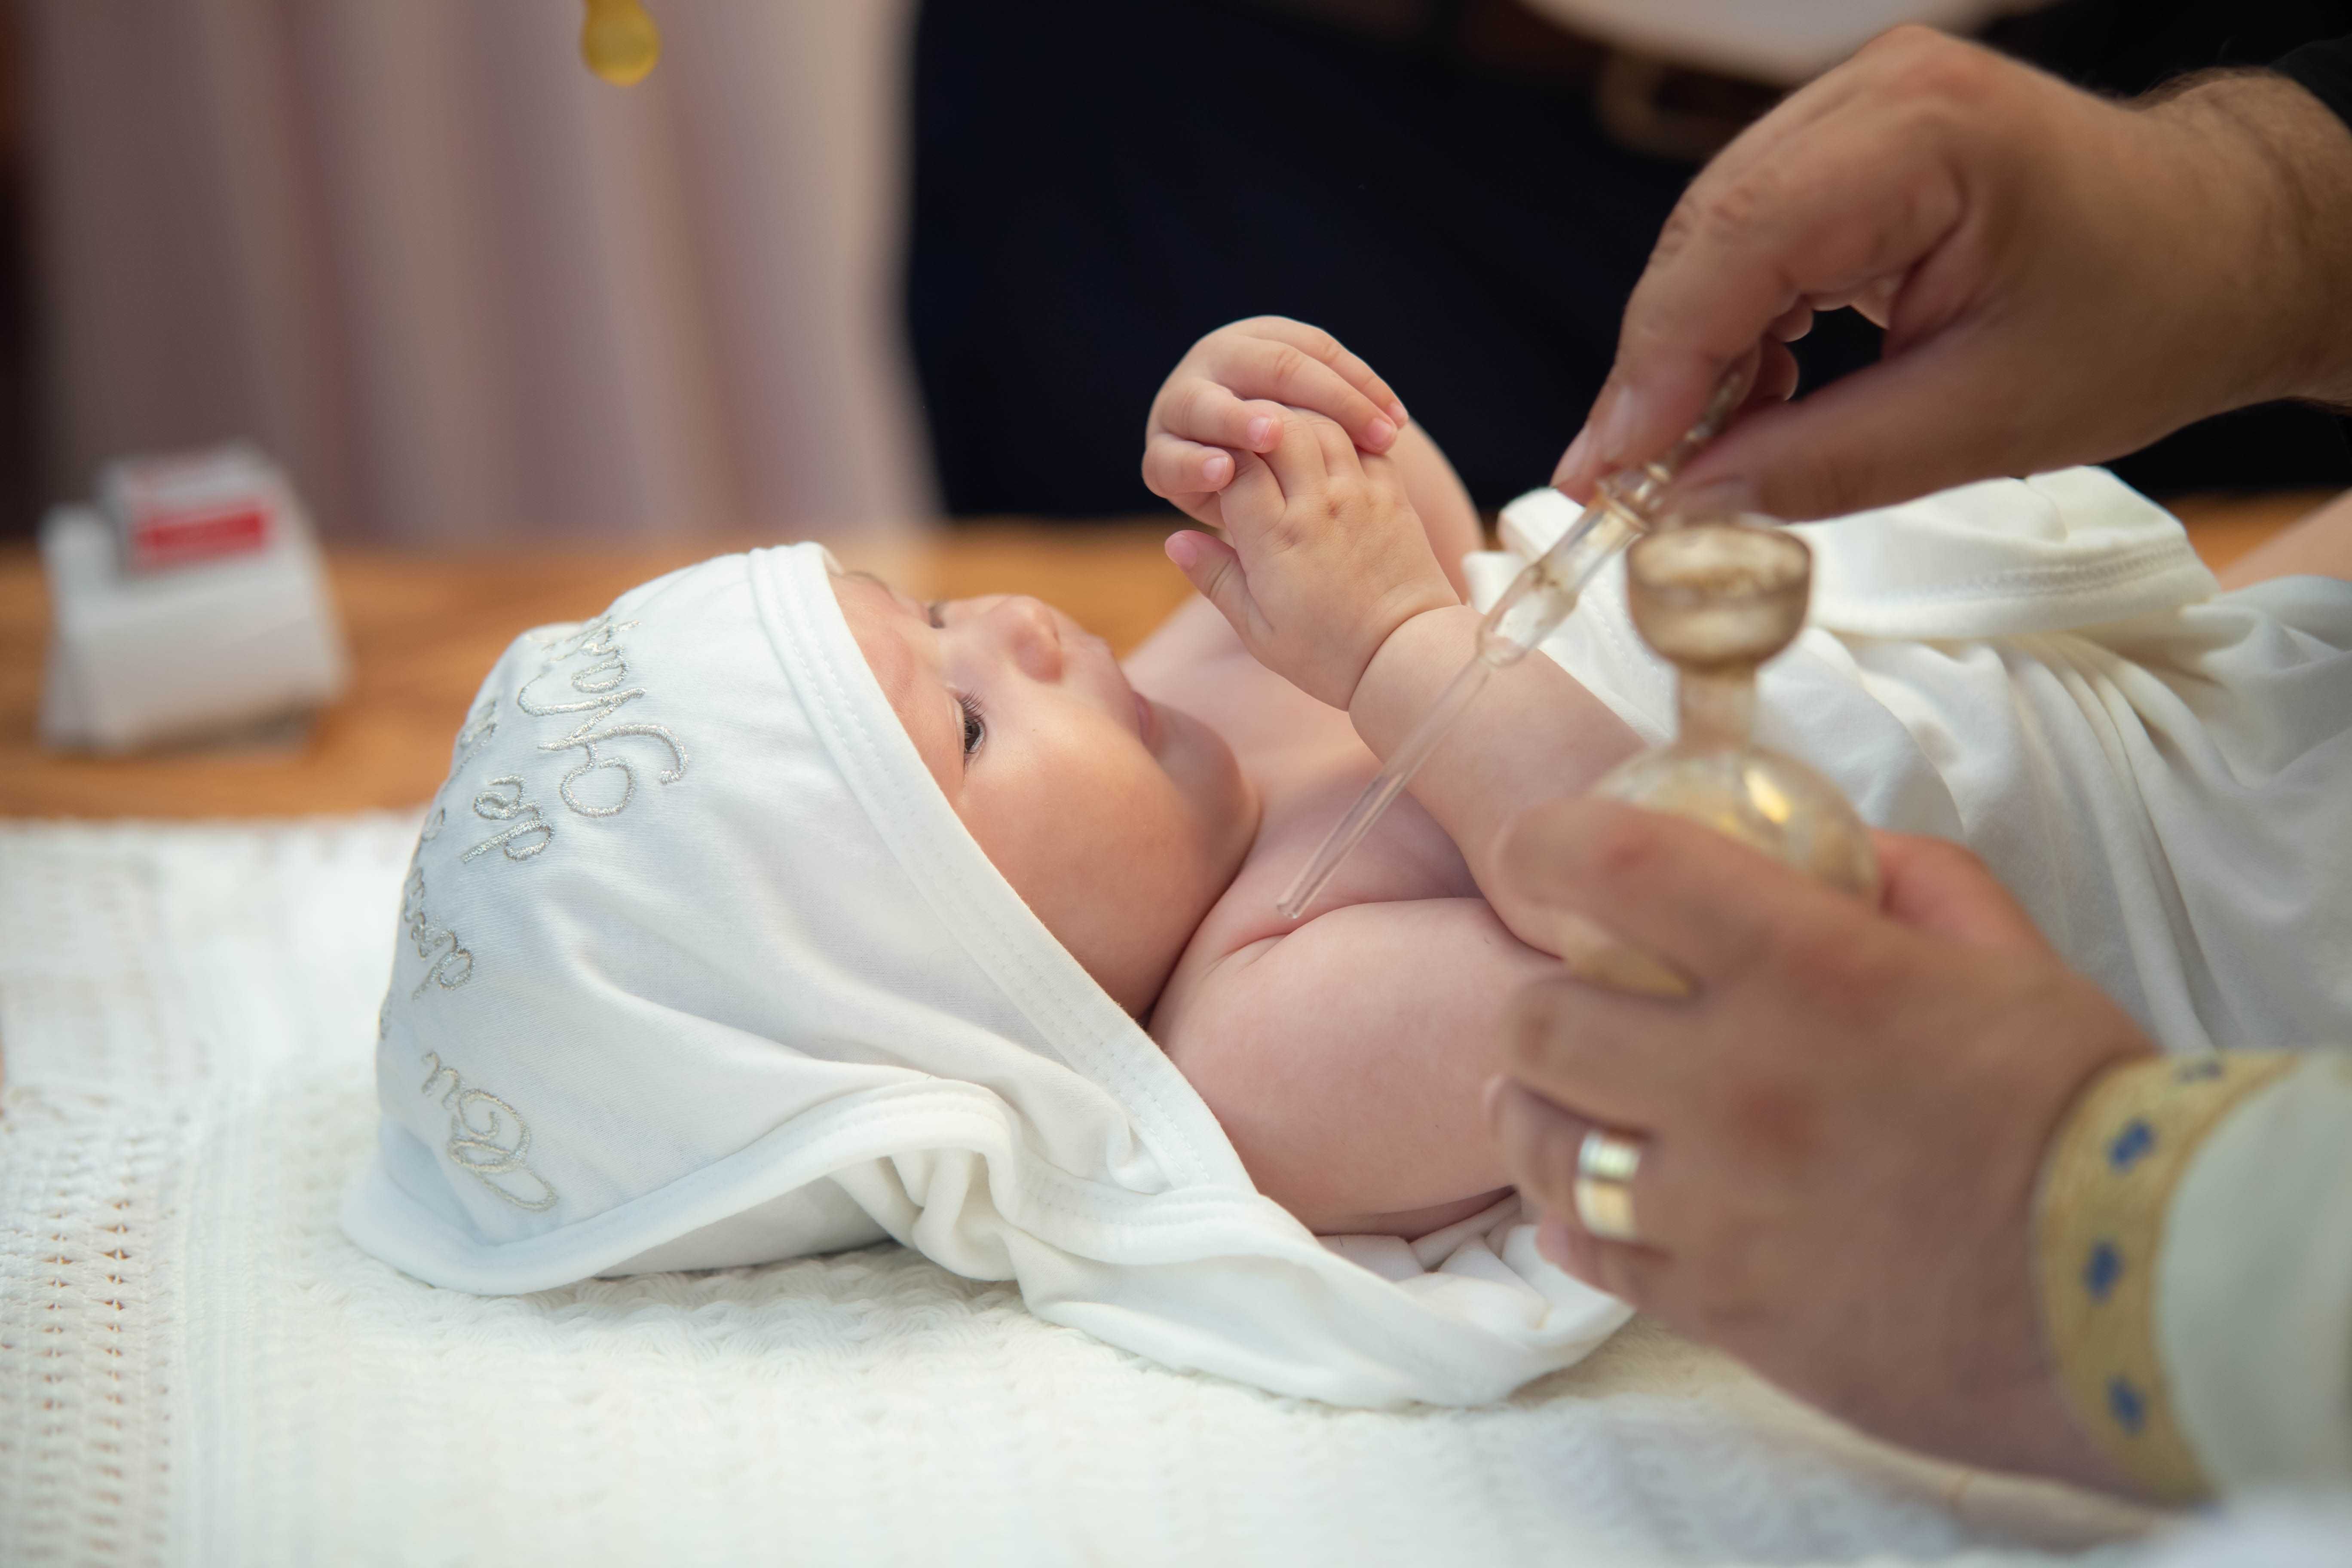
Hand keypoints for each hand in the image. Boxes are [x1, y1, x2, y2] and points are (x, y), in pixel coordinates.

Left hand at [1145, 318, 1409, 528]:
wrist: (1263, 447)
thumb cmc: (1253, 515)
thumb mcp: (1230, 532)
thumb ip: (1210, 550)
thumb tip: (1180, 545)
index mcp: (1169, 449)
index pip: (1172, 458)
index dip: (1194, 465)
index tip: (1224, 474)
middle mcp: (1188, 393)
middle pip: (1211, 400)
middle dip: (1244, 417)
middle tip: (1278, 437)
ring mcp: (1229, 354)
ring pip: (1274, 362)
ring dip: (1333, 398)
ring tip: (1383, 437)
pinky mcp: (1272, 333)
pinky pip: (1318, 348)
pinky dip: (1360, 381)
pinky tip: (1396, 417)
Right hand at [1165, 411, 1455, 708]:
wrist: (1408, 659)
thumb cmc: (1328, 654)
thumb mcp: (1259, 629)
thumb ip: (1216, 578)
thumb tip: (1176, 541)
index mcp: (1276, 540)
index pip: (1237, 467)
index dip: (1219, 457)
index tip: (1214, 467)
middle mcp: (1318, 507)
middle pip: (1280, 430)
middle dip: (1255, 425)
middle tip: (1245, 439)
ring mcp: (1360, 497)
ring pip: (1323, 425)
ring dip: (1297, 420)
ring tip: (1281, 437)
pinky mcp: (1393, 497)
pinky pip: (1366, 444)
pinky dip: (1344, 434)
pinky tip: (1328, 448)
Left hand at [1487, 798, 2155, 1492]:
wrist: (2143, 1291)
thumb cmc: (2085, 1113)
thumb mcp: (2010, 960)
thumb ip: (1918, 884)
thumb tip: (1847, 850)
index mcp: (1807, 972)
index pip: (1619, 868)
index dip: (1550, 845)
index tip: (1536, 848)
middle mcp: (1735, 1082)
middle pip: (1541, 1022)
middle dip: (1538, 1002)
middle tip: (1565, 1004)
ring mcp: (1718, 1206)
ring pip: (1546, 1147)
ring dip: (1536, 1112)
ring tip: (1556, 1104)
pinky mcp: (1724, 1308)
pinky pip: (1595, 1256)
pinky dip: (1577, 1224)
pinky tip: (1592, 1208)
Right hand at [1553, 27, 2351, 520]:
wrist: (2224, 246)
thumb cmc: (2143, 318)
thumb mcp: (1986, 420)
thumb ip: (1823, 465)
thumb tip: (1687, 515)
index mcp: (1925, 134)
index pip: (1736, 244)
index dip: (1656, 368)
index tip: (1607, 477)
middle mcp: (1874, 93)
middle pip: (1705, 236)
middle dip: (1656, 373)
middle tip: (1616, 492)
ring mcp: (1856, 108)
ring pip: (1713, 241)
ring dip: (1690, 359)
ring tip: (1684, 465)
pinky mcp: (1849, 144)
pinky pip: (1749, 238)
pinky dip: (1731, 331)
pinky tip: (1739, 407)